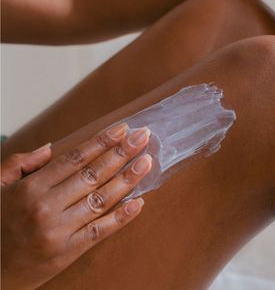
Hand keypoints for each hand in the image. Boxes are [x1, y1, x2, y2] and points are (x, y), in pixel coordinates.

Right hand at [1, 123, 151, 289]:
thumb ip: (21, 163)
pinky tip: (139, 203)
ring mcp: (59, 231)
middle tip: (143, 137)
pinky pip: (100, 232)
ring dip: (128, 179)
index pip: (75, 158)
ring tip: (146, 162)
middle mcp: (47, 207)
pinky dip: (121, 217)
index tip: (123, 129)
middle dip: (122, 153)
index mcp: (31, 187)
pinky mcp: (67, 253)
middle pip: (93, 174)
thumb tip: (51, 148)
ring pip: (101, 200)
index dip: (102, 142)